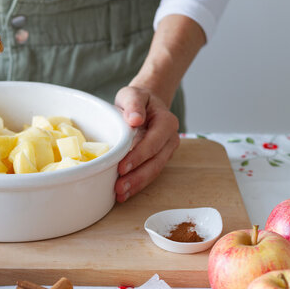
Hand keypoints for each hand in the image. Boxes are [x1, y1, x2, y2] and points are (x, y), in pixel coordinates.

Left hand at [114, 86, 179, 201]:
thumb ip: (133, 104)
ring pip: (153, 171)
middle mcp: (170, 139)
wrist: (144, 104)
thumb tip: (135, 119)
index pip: (153, 142)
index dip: (139, 156)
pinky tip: (124, 193)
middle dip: (137, 177)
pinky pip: (149, 174)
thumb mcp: (132, 94)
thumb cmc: (137, 100)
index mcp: (166, 122)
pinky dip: (137, 184)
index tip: (122, 167)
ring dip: (137, 184)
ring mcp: (165, 151)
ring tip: (120, 194)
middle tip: (119, 187)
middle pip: (155, 161)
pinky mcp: (158, 159)